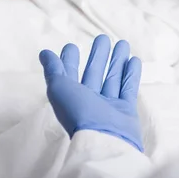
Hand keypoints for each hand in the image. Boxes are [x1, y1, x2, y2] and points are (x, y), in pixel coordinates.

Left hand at [39, 35, 143, 151]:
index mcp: (71, 98)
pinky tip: (134, 60)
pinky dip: (132, 74)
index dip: (70, 61)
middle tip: (103, 38)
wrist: (104, 139)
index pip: (70, 75)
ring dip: (117, 60)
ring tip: (123, 43)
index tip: (72, 46)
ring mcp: (109, 106)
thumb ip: (54, 70)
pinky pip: (129, 88)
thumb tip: (44, 53)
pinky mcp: (126, 110)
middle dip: (98, 55)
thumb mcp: (60, 89)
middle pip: (94, 74)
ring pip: (113, 78)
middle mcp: (89, 102)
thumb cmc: (79, 114)